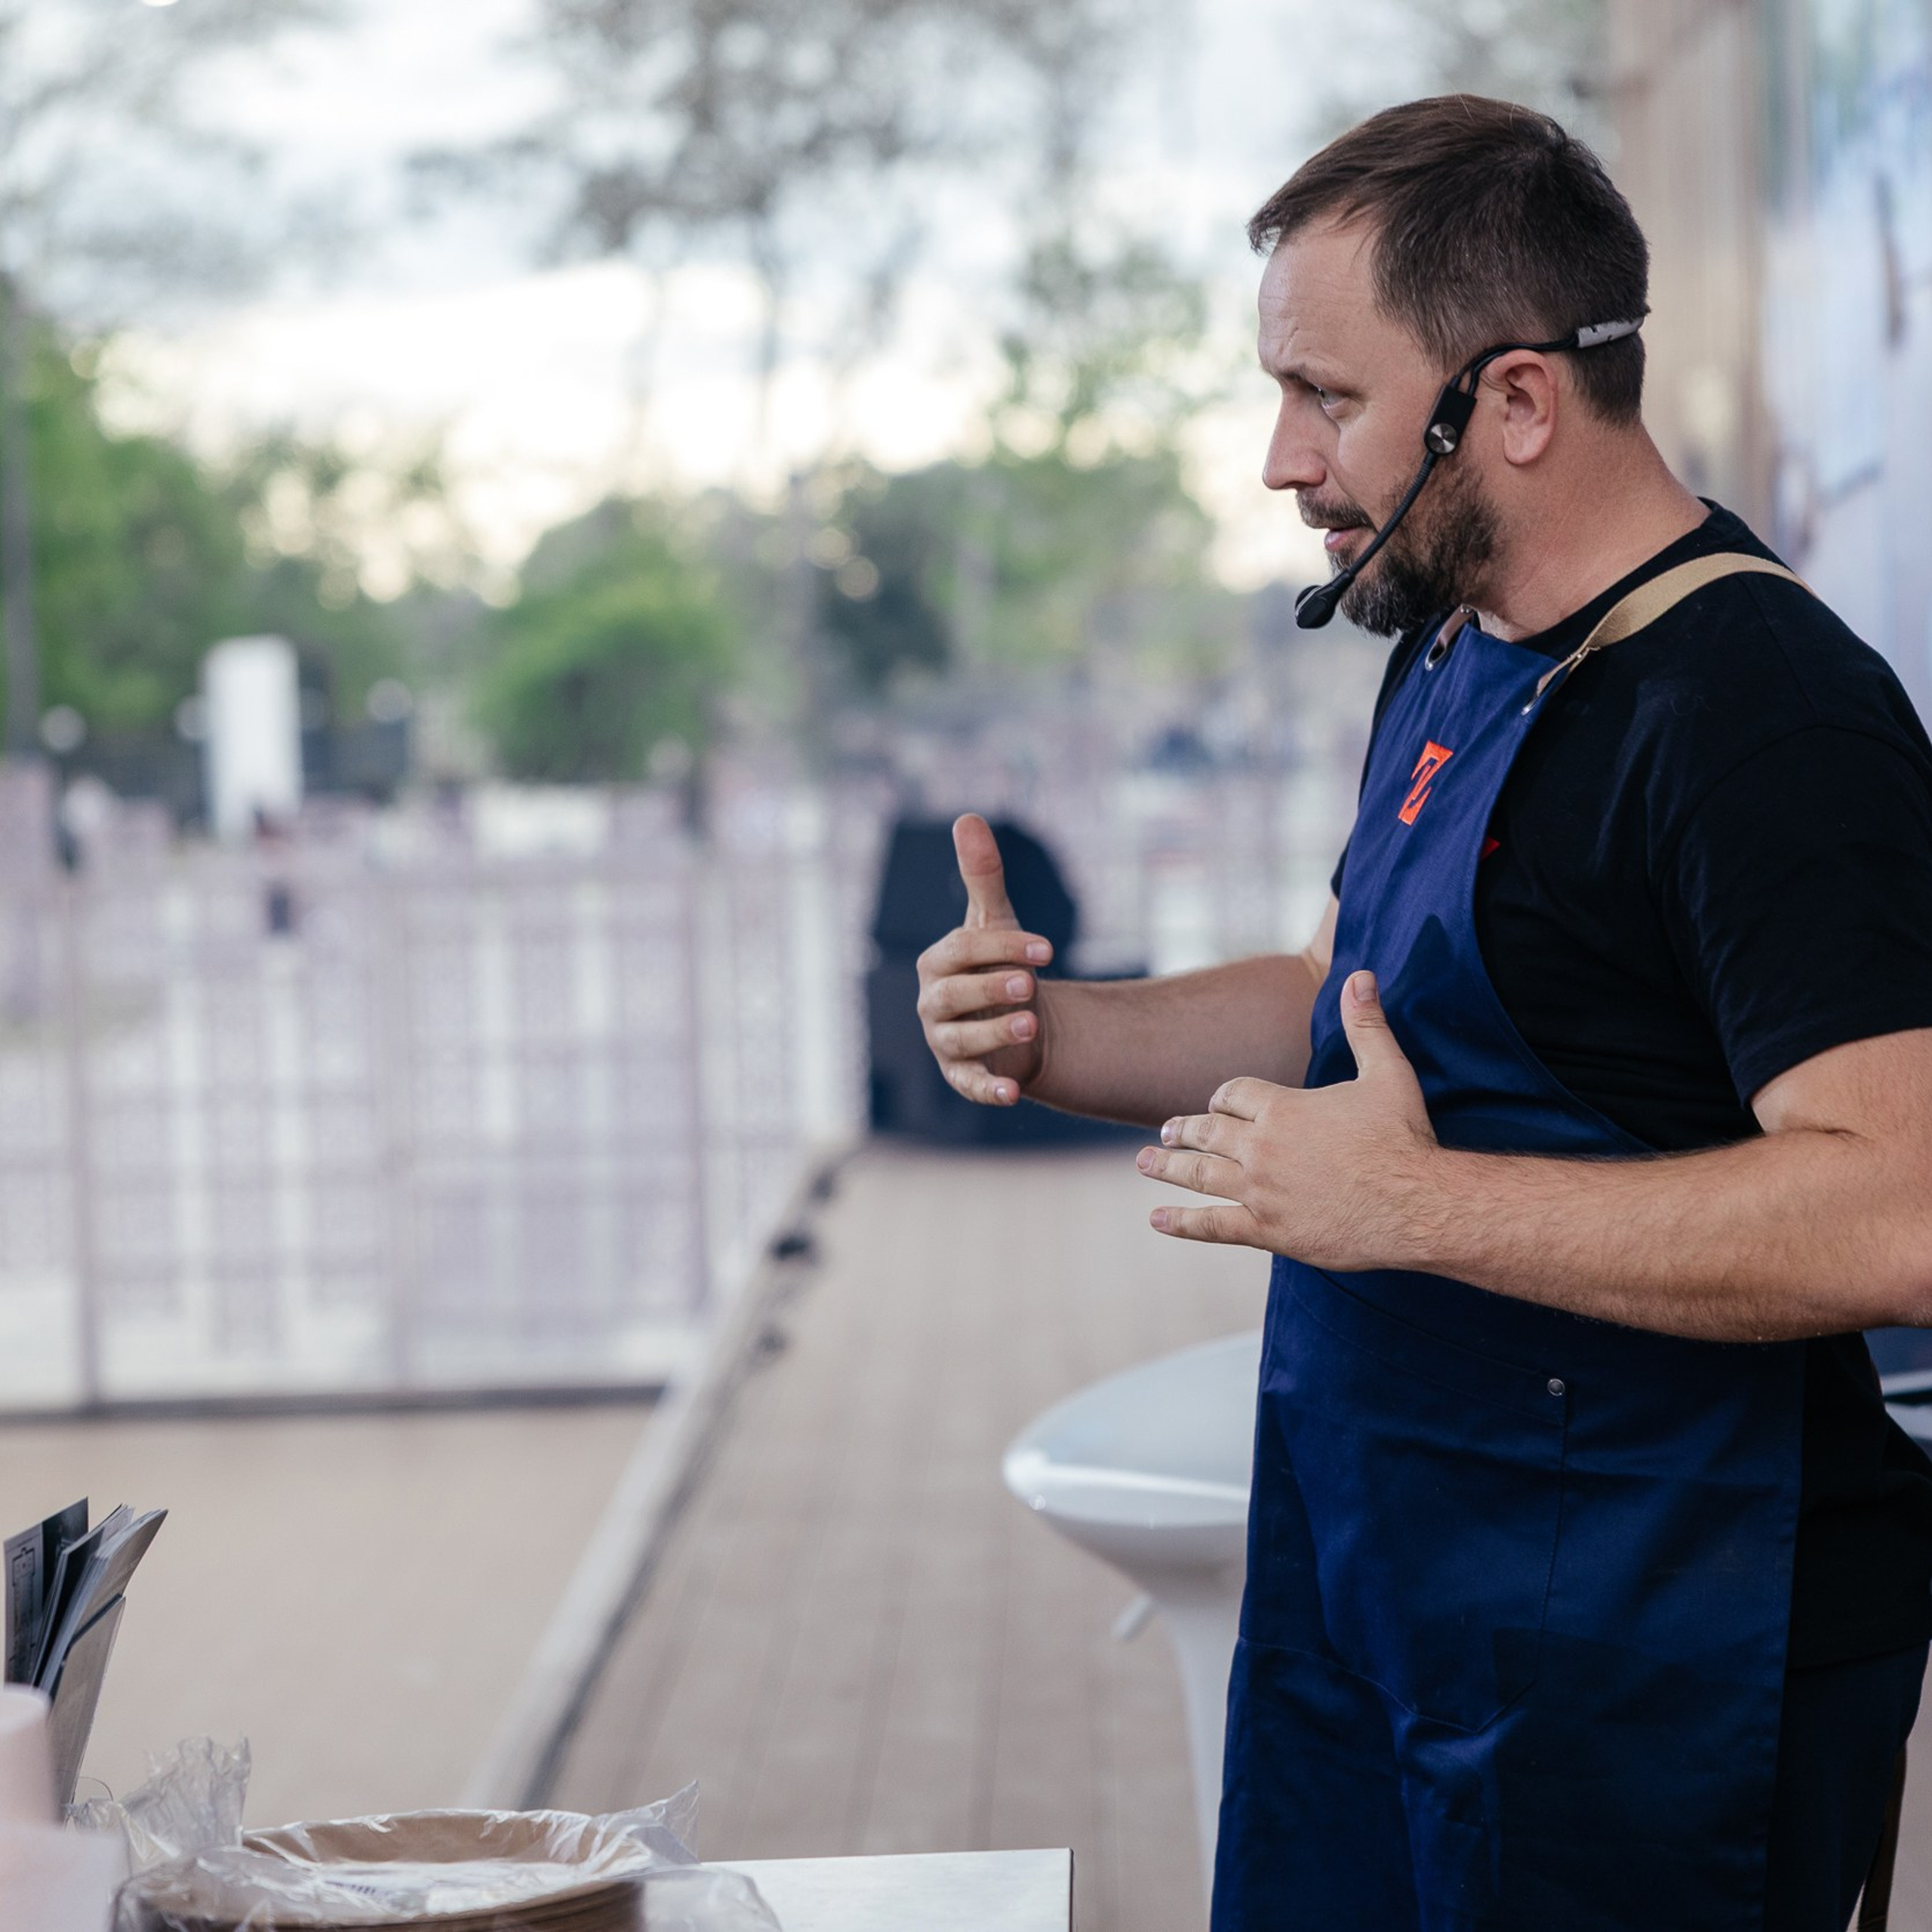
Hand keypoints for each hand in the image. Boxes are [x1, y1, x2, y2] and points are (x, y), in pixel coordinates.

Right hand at [914, 814, 1054, 1106]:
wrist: (1021, 1020)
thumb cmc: (1001, 965)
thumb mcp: (995, 921)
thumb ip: (982, 877)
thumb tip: (968, 817)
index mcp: (938, 962)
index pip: (963, 950)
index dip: (1004, 946)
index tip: (1048, 947)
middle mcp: (933, 1003)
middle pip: (953, 995)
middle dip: (991, 988)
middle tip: (1031, 985)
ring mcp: (944, 1041)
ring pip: (958, 1040)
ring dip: (993, 1033)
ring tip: (1032, 1023)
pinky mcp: (961, 1075)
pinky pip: (967, 1084)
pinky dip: (986, 1090)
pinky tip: (1012, 1094)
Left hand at [1134, 969, 1439, 1265]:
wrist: (1416, 1204)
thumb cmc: (1404, 1138)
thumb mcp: (1388, 1072)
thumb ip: (1366, 1025)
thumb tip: (1360, 975)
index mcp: (1282, 1107)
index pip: (1233, 1094)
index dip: (1223, 1097)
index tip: (1217, 1103)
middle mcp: (1261, 1147)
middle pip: (1208, 1132)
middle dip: (1184, 1130)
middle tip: (1164, 1132)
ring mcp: (1259, 1191)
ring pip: (1200, 1174)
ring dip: (1168, 1167)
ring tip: (1145, 1162)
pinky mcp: (1266, 1230)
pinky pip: (1212, 1225)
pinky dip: (1181, 1222)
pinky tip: (1157, 1219)